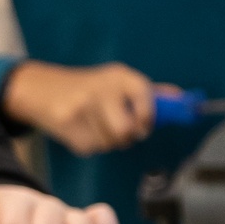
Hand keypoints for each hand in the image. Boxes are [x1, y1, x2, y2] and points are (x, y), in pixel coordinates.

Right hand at [1, 61, 158, 154]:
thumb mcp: (117, 82)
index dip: (148, 118)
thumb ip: (150, 93)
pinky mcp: (67, 122)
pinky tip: (79, 129)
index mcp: (121, 75)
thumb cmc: (87, 88)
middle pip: (127, 131)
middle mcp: (103, 87)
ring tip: (94, 126)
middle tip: (117, 129)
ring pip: (109, 142)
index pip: (147, 98)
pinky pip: (90, 148)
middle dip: (125, 137)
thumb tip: (184, 100)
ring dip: (106, 142)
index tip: (143, 124)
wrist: (40, 87)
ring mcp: (83, 105)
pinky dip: (88, 144)